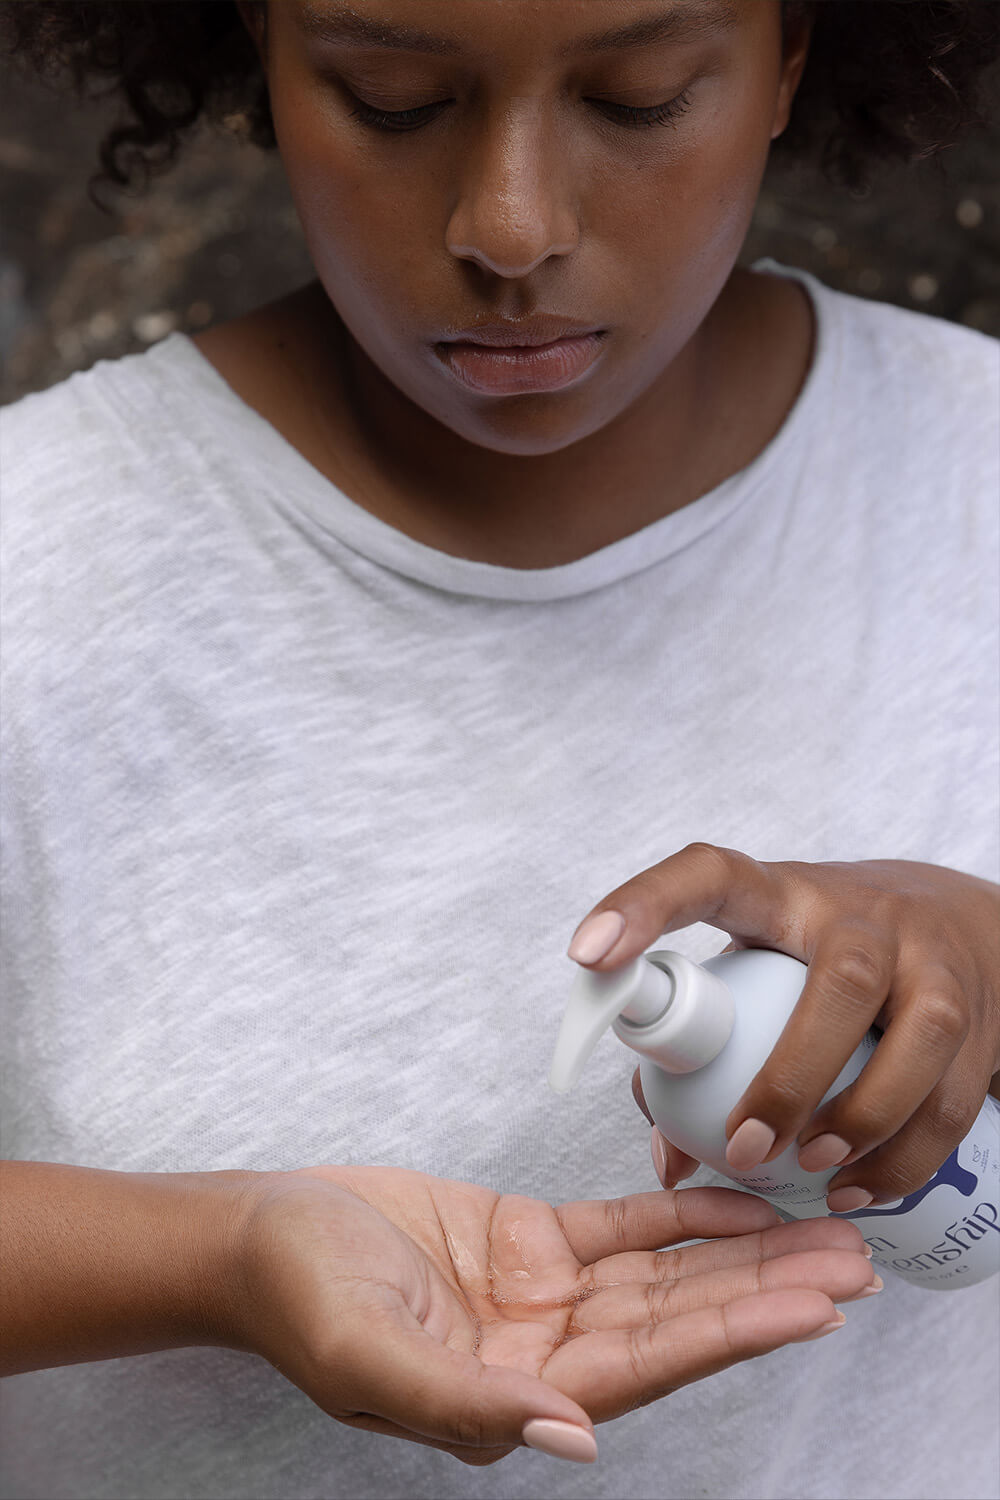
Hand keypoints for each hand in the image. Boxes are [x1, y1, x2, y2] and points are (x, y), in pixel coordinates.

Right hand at [232, 1164, 877, 1466]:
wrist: (256, 1231)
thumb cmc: (298, 1297)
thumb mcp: (369, 1357)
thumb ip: (466, 1404)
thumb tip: (570, 1441)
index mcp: (513, 1394)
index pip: (649, 1365)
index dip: (733, 1333)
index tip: (812, 1306)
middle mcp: (543, 1350)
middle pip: (677, 1319)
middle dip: (765, 1292)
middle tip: (852, 1261)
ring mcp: (539, 1294)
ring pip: (663, 1272)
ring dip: (740, 1253)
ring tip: (818, 1232)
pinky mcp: (528, 1238)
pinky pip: (620, 1228)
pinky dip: (679, 1215)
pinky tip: (734, 1204)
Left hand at [568, 845, 999, 1210]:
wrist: (962, 924)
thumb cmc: (823, 958)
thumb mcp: (760, 966)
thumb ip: (705, 1048)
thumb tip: (671, 1156)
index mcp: (780, 896)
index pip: (708, 875)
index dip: (644, 904)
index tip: (587, 954)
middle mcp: (863, 916)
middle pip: (845, 976)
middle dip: (794, 1072)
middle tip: (745, 1145)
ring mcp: (933, 959)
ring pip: (922, 1033)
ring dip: (867, 1117)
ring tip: (815, 1175)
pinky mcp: (985, 1012)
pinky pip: (960, 1090)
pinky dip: (913, 1153)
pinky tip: (867, 1190)